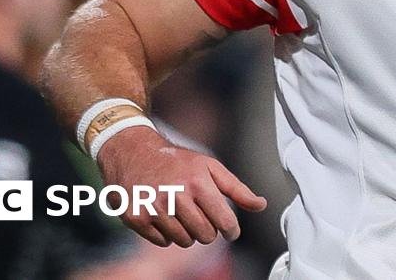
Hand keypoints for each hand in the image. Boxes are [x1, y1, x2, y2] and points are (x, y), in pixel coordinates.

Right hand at [96, 126, 267, 247]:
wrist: (134, 153)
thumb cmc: (177, 161)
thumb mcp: (210, 167)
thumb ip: (237, 189)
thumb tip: (261, 205)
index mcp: (198, 183)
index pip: (224, 222)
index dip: (231, 230)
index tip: (231, 231)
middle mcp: (175, 195)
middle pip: (205, 235)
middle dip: (208, 230)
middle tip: (202, 216)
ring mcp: (154, 208)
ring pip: (184, 241)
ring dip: (187, 232)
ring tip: (181, 213)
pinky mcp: (136, 218)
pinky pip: (163, 242)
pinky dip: (167, 234)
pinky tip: (164, 215)